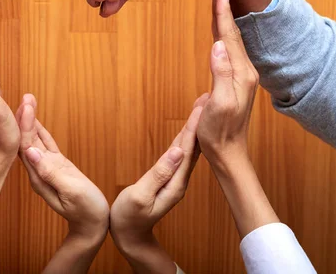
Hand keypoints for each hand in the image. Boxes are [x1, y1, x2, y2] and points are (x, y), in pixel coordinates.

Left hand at [16, 94, 108, 272]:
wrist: (93, 226)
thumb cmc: (86, 211)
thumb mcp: (71, 192)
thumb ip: (51, 173)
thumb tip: (32, 152)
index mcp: (40, 177)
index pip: (27, 147)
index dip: (24, 126)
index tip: (24, 107)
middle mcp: (39, 172)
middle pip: (27, 141)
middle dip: (24, 118)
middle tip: (25, 97)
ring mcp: (47, 169)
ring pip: (35, 141)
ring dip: (31, 121)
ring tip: (28, 101)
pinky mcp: (57, 167)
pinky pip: (46, 145)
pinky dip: (41, 130)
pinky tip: (36, 120)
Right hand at [110, 104, 202, 273]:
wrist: (130, 236)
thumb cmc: (129, 217)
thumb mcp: (141, 196)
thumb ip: (158, 174)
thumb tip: (176, 151)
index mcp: (175, 183)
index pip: (187, 150)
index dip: (194, 128)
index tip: (201, 108)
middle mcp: (179, 179)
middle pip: (192, 146)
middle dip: (199, 122)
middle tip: (206, 100)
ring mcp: (175, 179)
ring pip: (187, 148)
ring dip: (193, 128)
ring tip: (200, 108)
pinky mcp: (168, 178)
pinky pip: (179, 154)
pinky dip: (183, 138)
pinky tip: (186, 130)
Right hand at [195, 0, 258, 168]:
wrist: (227, 153)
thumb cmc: (218, 133)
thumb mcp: (218, 105)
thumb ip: (220, 74)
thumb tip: (217, 45)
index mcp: (240, 74)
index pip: (229, 36)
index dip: (222, 12)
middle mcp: (244, 71)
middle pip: (233, 34)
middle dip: (225, 9)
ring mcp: (240, 76)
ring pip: (231, 40)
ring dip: (224, 19)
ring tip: (218, 1)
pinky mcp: (233, 81)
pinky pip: (228, 50)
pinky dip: (222, 34)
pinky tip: (218, 32)